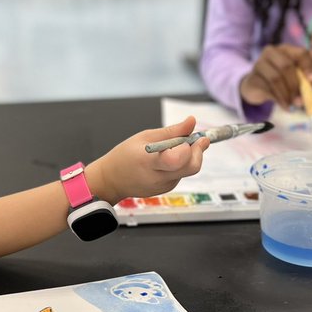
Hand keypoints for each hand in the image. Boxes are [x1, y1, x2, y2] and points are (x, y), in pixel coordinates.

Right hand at [86, 116, 207, 202]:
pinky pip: (180, 175)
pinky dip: (180, 165)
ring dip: (188, 158)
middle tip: (198, 140)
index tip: (194, 138)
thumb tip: (192, 122)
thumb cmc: (125, 155)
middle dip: (199, 152)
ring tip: (173, 148)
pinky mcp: (166, 190)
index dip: (189, 148)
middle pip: (191, 167)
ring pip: (187, 170)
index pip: (177, 159)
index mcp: (149, 161)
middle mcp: (158, 177)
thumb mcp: (144, 137)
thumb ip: (171, 131)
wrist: (112, 181)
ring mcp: (163, 186)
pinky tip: (166, 160)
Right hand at [239, 45, 311, 109]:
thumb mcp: (294, 77)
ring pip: (275, 78)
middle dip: (296, 85)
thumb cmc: (280, 79)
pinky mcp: (252, 79)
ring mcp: (258, 65)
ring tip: (294, 105)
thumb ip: (304, 80)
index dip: (308, 68)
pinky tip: (285, 106)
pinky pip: (266, 89)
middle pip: (286, 66)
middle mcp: (271, 53)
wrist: (257, 87)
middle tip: (302, 100)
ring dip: (287, 94)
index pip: (300, 53)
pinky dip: (278, 100)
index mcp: (285, 49)